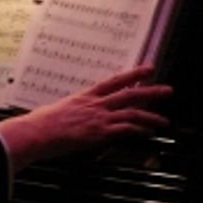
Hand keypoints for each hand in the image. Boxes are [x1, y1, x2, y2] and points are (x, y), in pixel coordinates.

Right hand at [0, 65, 171, 173]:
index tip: (147, 69)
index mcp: (84, 96)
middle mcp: (94, 104)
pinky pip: (125, 129)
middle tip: (167, 90)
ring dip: (151, 116)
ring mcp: (98, 118)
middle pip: (129, 94)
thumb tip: (75, 115)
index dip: (133, 74)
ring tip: (164, 121)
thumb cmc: (40, 124)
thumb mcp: (58, 111)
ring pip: (132, 112)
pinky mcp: (98, 132)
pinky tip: (148, 132)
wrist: (34, 132)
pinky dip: (139, 130)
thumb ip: (73, 111)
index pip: (114, 81)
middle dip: (151, 91)